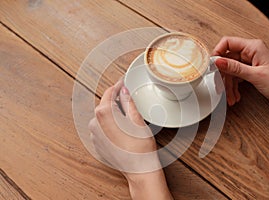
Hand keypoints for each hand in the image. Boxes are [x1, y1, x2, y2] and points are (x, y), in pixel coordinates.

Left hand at [88, 80, 172, 199]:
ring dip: (113, 112)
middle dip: (115, 99)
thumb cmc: (141, 148)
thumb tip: (124, 91)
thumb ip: (128, 102)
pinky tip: (122, 127)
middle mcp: (95, 124)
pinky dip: (110, 124)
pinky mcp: (97, 144)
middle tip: (127, 95)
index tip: (123, 82)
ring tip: (126, 112)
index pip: (109, 93)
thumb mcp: (137, 120)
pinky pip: (102, 128)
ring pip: (103, 117)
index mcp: (104, 115)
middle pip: (104, 104)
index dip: (117, 86)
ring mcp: (94, 136)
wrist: (139, 171)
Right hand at [212, 36, 268, 112]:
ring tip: (230, 96)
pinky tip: (235, 95)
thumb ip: (235, 68)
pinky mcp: (250, 73)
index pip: (228, 42)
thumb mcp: (255, 75)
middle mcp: (251, 53)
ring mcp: (250, 63)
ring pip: (230, 71)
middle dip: (223, 75)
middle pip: (227, 60)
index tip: (212, 64)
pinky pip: (236, 78)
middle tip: (220, 85)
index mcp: (253, 47)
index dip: (218, 52)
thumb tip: (218, 61)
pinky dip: (234, 88)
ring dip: (229, 85)